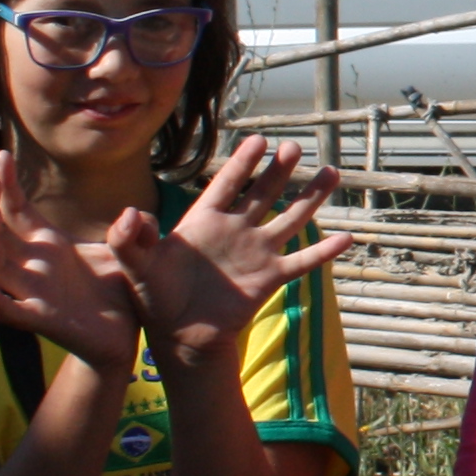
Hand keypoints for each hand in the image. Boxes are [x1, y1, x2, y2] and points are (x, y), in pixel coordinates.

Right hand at [0, 155, 140, 377]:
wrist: (122, 338)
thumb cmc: (114, 294)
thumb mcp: (121, 255)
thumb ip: (128, 232)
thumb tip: (136, 213)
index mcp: (49, 246)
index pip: (17, 210)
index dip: (7, 184)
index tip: (1, 155)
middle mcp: (34, 266)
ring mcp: (34, 293)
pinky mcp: (41, 320)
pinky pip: (10, 311)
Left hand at [104, 137, 358, 366]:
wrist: (181, 334)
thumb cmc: (156, 297)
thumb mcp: (135, 267)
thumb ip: (129, 240)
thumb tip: (130, 213)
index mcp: (204, 221)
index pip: (226, 185)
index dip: (241, 164)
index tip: (258, 141)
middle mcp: (235, 230)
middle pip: (262, 193)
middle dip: (278, 171)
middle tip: (294, 147)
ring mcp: (256, 253)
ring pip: (290, 219)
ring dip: (310, 197)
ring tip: (331, 173)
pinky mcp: (270, 278)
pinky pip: (301, 262)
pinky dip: (323, 252)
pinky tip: (346, 239)